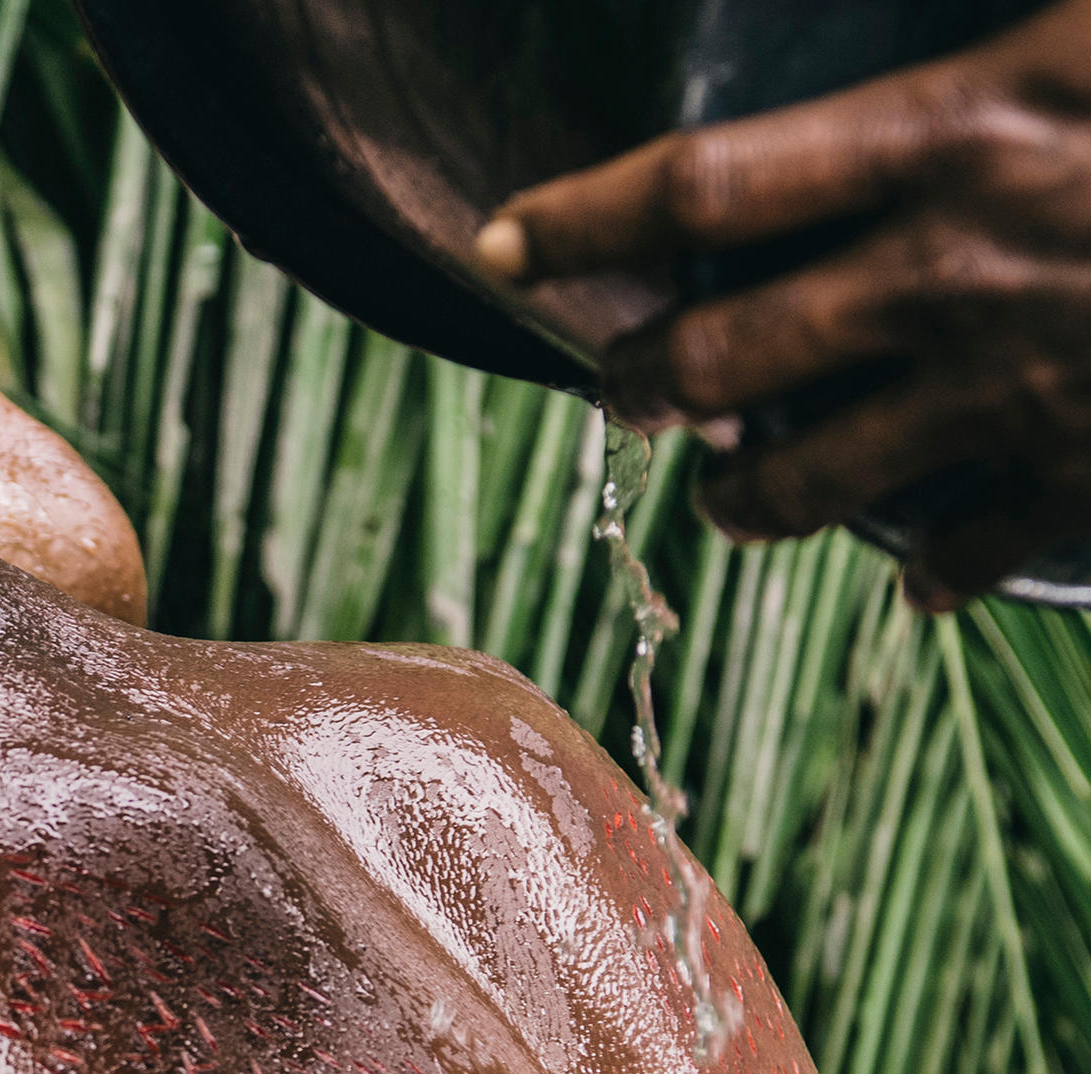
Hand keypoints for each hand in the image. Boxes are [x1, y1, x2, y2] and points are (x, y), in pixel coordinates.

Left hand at [476, 0, 1090, 608]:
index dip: (578, 220)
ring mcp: (1018, 390)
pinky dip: (925, 562)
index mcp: (952, 136)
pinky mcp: (1086, 477)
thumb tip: (916, 35)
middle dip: (641, 387)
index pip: (702, 186)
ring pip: (804, 487)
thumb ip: (995, 25)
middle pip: (719, 360)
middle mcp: (954, 275)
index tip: (499, 246)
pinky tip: (916, 562)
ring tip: (731, 491)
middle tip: (617, 393)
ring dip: (744, 499)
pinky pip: (958, 549)